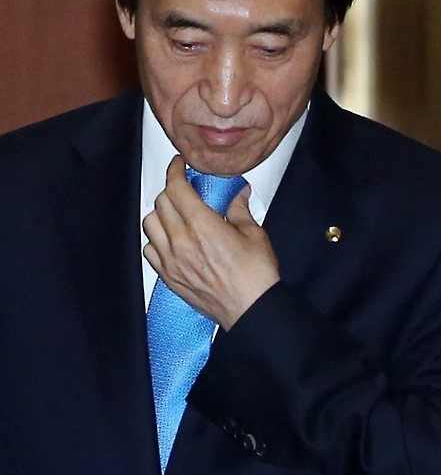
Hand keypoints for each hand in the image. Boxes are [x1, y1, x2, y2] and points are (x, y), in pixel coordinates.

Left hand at [143, 156, 279, 329]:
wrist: (251, 309)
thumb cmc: (255, 276)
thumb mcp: (254, 233)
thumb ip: (240, 209)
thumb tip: (239, 194)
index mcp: (203, 225)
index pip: (176, 188)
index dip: (175, 171)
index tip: (179, 165)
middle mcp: (182, 241)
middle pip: (161, 202)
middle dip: (171, 189)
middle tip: (183, 188)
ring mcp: (172, 261)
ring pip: (150, 224)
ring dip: (161, 213)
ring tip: (175, 213)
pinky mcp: (169, 277)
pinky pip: (149, 251)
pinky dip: (155, 240)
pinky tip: (170, 239)